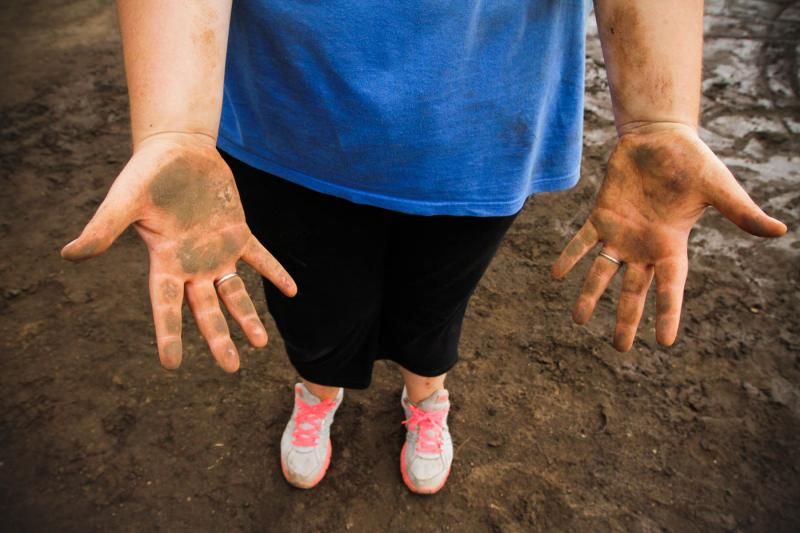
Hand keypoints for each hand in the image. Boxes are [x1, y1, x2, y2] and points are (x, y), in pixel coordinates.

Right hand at [61, 133, 296, 371]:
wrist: (176, 150)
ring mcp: (217, 250)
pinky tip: (291, 291)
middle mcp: (192, 263)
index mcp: (165, 261)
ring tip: (260, 344)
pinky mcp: (237, 232)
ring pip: (234, 291)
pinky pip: (260, 257)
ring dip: (247, 316)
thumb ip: (102, 230)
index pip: (167, 306)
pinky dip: (275, 272)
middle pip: (207, 309)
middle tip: (231, 368)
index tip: (171, 366)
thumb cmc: (146, 175)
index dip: (169, 335)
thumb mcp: (124, 202)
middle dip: (219, 338)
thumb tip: (68, 255)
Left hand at [552, 124, 786, 351]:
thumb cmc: (692, 161)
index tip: (664, 343)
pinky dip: (569, 256)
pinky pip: (581, 241)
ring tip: (578, 320)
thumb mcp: (719, 188)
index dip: (667, 314)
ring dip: (590, 295)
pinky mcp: (601, 215)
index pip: (670, 287)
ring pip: (602, 272)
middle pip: (633, 290)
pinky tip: (557, 275)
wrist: (660, 137)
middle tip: (619, 348)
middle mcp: (644, 246)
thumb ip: (741, 213)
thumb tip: (780, 230)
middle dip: (626, 319)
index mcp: (672, 245)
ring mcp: (620, 233)